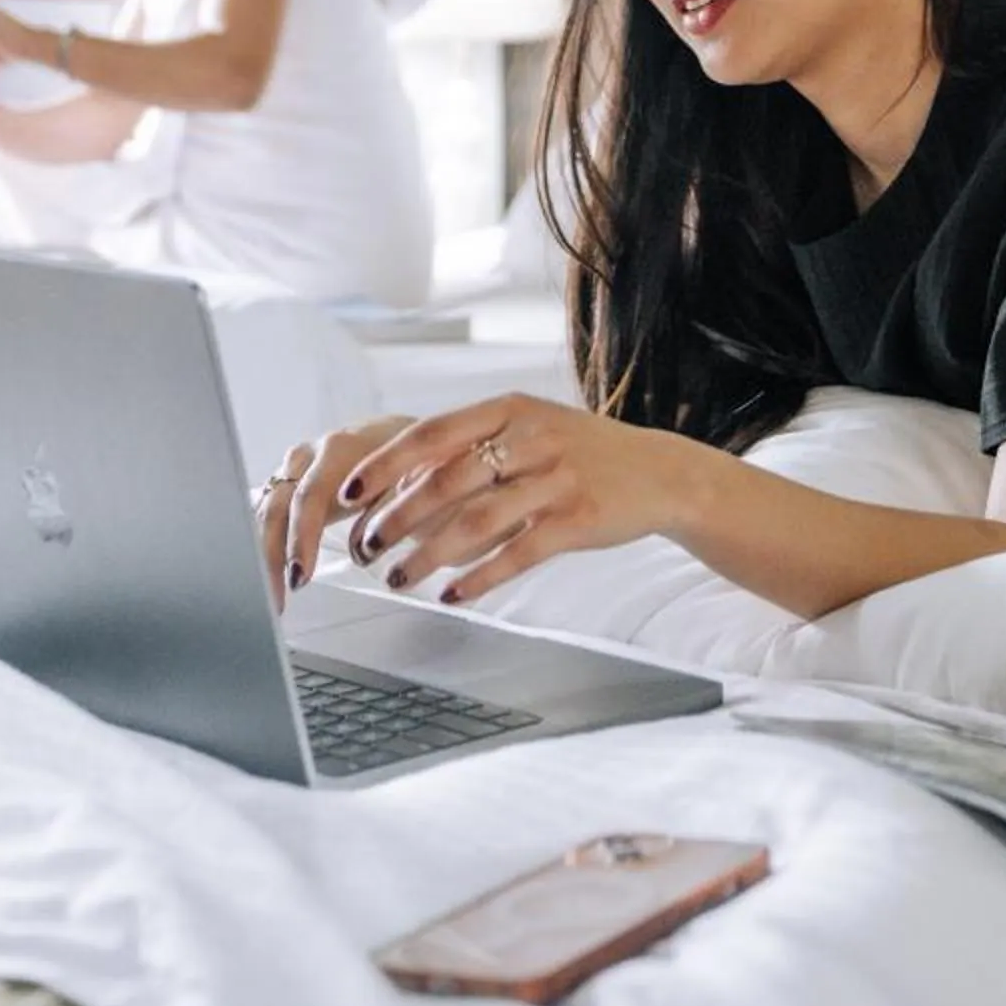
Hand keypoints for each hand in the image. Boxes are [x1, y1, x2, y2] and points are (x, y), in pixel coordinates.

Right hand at [254, 416, 411, 609]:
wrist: (407, 441)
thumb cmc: (411, 464)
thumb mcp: (414, 482)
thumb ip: (388, 509)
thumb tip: (362, 548)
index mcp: (341, 449)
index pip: (309, 494)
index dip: (301, 537)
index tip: (300, 576)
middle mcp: (312, 454)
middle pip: (278, 503)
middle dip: (273, 554)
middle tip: (278, 598)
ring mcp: (298, 466)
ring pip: (268, 509)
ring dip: (266, 553)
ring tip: (276, 595)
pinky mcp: (294, 482)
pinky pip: (271, 512)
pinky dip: (269, 544)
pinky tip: (273, 573)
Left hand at [334, 395, 691, 606]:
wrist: (658, 472)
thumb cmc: (576, 453)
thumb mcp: (527, 430)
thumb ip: (472, 450)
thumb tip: (399, 485)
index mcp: (508, 409)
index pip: (430, 433)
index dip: (384, 464)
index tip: (347, 493)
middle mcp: (530, 437)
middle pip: (446, 480)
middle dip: (395, 518)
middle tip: (364, 548)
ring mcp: (557, 478)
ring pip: (476, 521)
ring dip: (427, 554)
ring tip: (397, 578)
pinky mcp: (580, 520)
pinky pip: (519, 553)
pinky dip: (480, 578)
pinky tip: (452, 596)